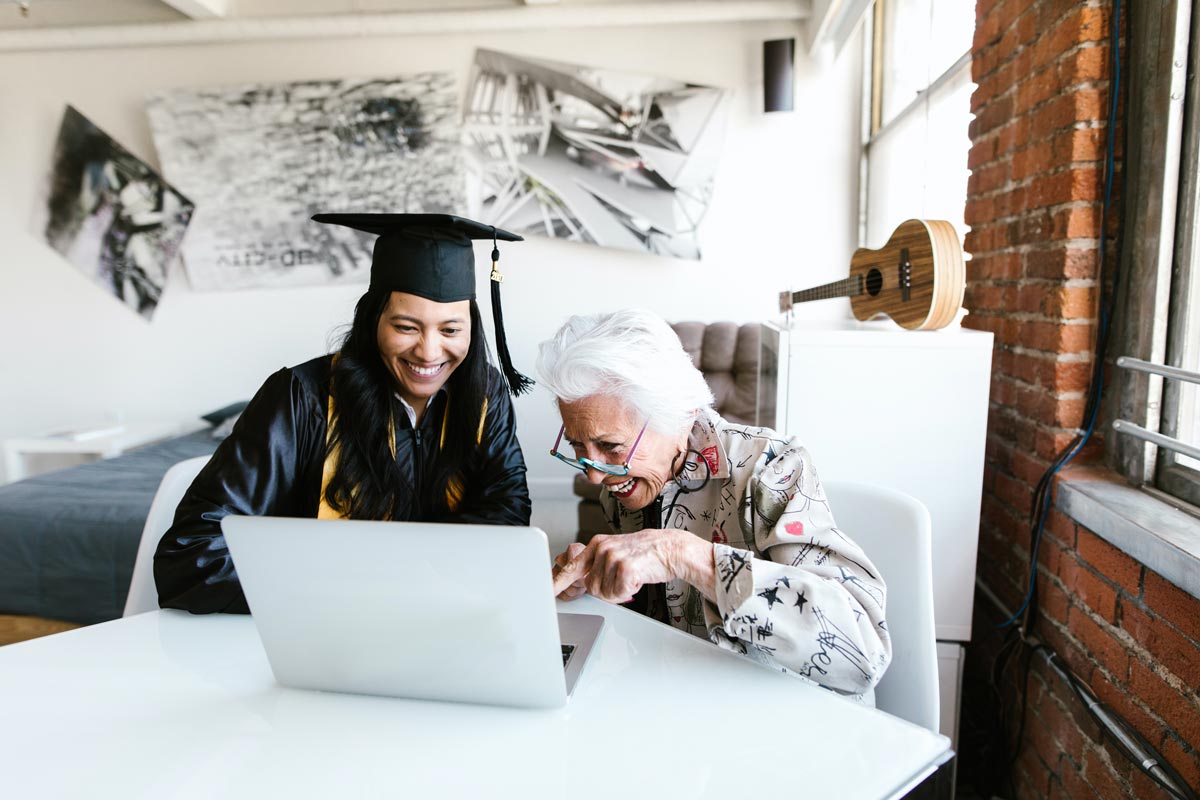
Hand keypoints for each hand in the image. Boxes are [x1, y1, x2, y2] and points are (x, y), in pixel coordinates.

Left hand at [551, 529, 684, 603]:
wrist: (670, 548)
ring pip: (604, 593)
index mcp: (596, 544)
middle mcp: (601, 549)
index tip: (545, 591)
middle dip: (607, 589)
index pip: (572, 566)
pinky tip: (637, 578)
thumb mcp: (616, 552)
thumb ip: (597, 564)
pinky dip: (628, 591)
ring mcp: (612, 557)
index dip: (557, 582)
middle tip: (623, 577)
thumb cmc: (645, 553)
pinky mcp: (624, 568)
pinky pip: (617, 594)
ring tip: (632, 575)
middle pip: (591, 587)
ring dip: (618, 591)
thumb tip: (584, 581)